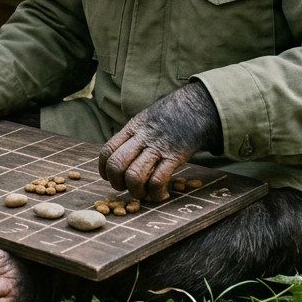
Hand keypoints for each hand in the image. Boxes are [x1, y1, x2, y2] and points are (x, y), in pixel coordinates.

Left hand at [98, 81, 221, 200]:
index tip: (109, 177)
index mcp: (132, 128)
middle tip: (125, 187)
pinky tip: (161, 194)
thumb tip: (121, 151)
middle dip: (116, 182)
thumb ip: (133, 134)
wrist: (197, 107)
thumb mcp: (145, 118)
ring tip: (143, 193)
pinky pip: (158, 180)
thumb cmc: (170, 115)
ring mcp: (158, 147)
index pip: (108, 150)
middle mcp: (142, 138)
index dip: (104, 168)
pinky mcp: (175, 156)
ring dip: (136, 191)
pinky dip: (156, 192)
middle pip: (117, 165)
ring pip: (134, 175)